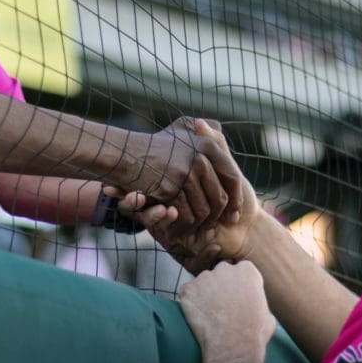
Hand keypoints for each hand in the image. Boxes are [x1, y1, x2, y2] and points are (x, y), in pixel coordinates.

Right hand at [146, 119, 261, 270]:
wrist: (125, 152)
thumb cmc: (157, 144)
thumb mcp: (183, 132)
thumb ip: (206, 133)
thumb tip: (223, 132)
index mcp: (207, 145)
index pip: (231, 176)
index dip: (236, 197)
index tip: (235, 213)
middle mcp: (199, 157)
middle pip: (220, 196)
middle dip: (221, 216)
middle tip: (219, 227)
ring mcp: (184, 173)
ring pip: (204, 209)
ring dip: (202, 224)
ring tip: (202, 231)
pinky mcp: (170, 188)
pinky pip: (186, 215)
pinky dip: (185, 226)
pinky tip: (184, 230)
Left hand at [178, 260, 275, 352]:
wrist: (232, 345)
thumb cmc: (253, 333)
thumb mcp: (267, 314)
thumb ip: (257, 302)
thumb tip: (254, 306)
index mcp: (247, 271)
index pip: (240, 270)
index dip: (237, 284)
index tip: (236, 297)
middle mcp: (225, 268)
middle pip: (220, 272)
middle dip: (220, 285)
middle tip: (221, 306)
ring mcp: (204, 277)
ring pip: (203, 283)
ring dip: (204, 294)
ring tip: (210, 315)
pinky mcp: (188, 290)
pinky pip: (187, 293)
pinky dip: (190, 303)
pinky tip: (198, 317)